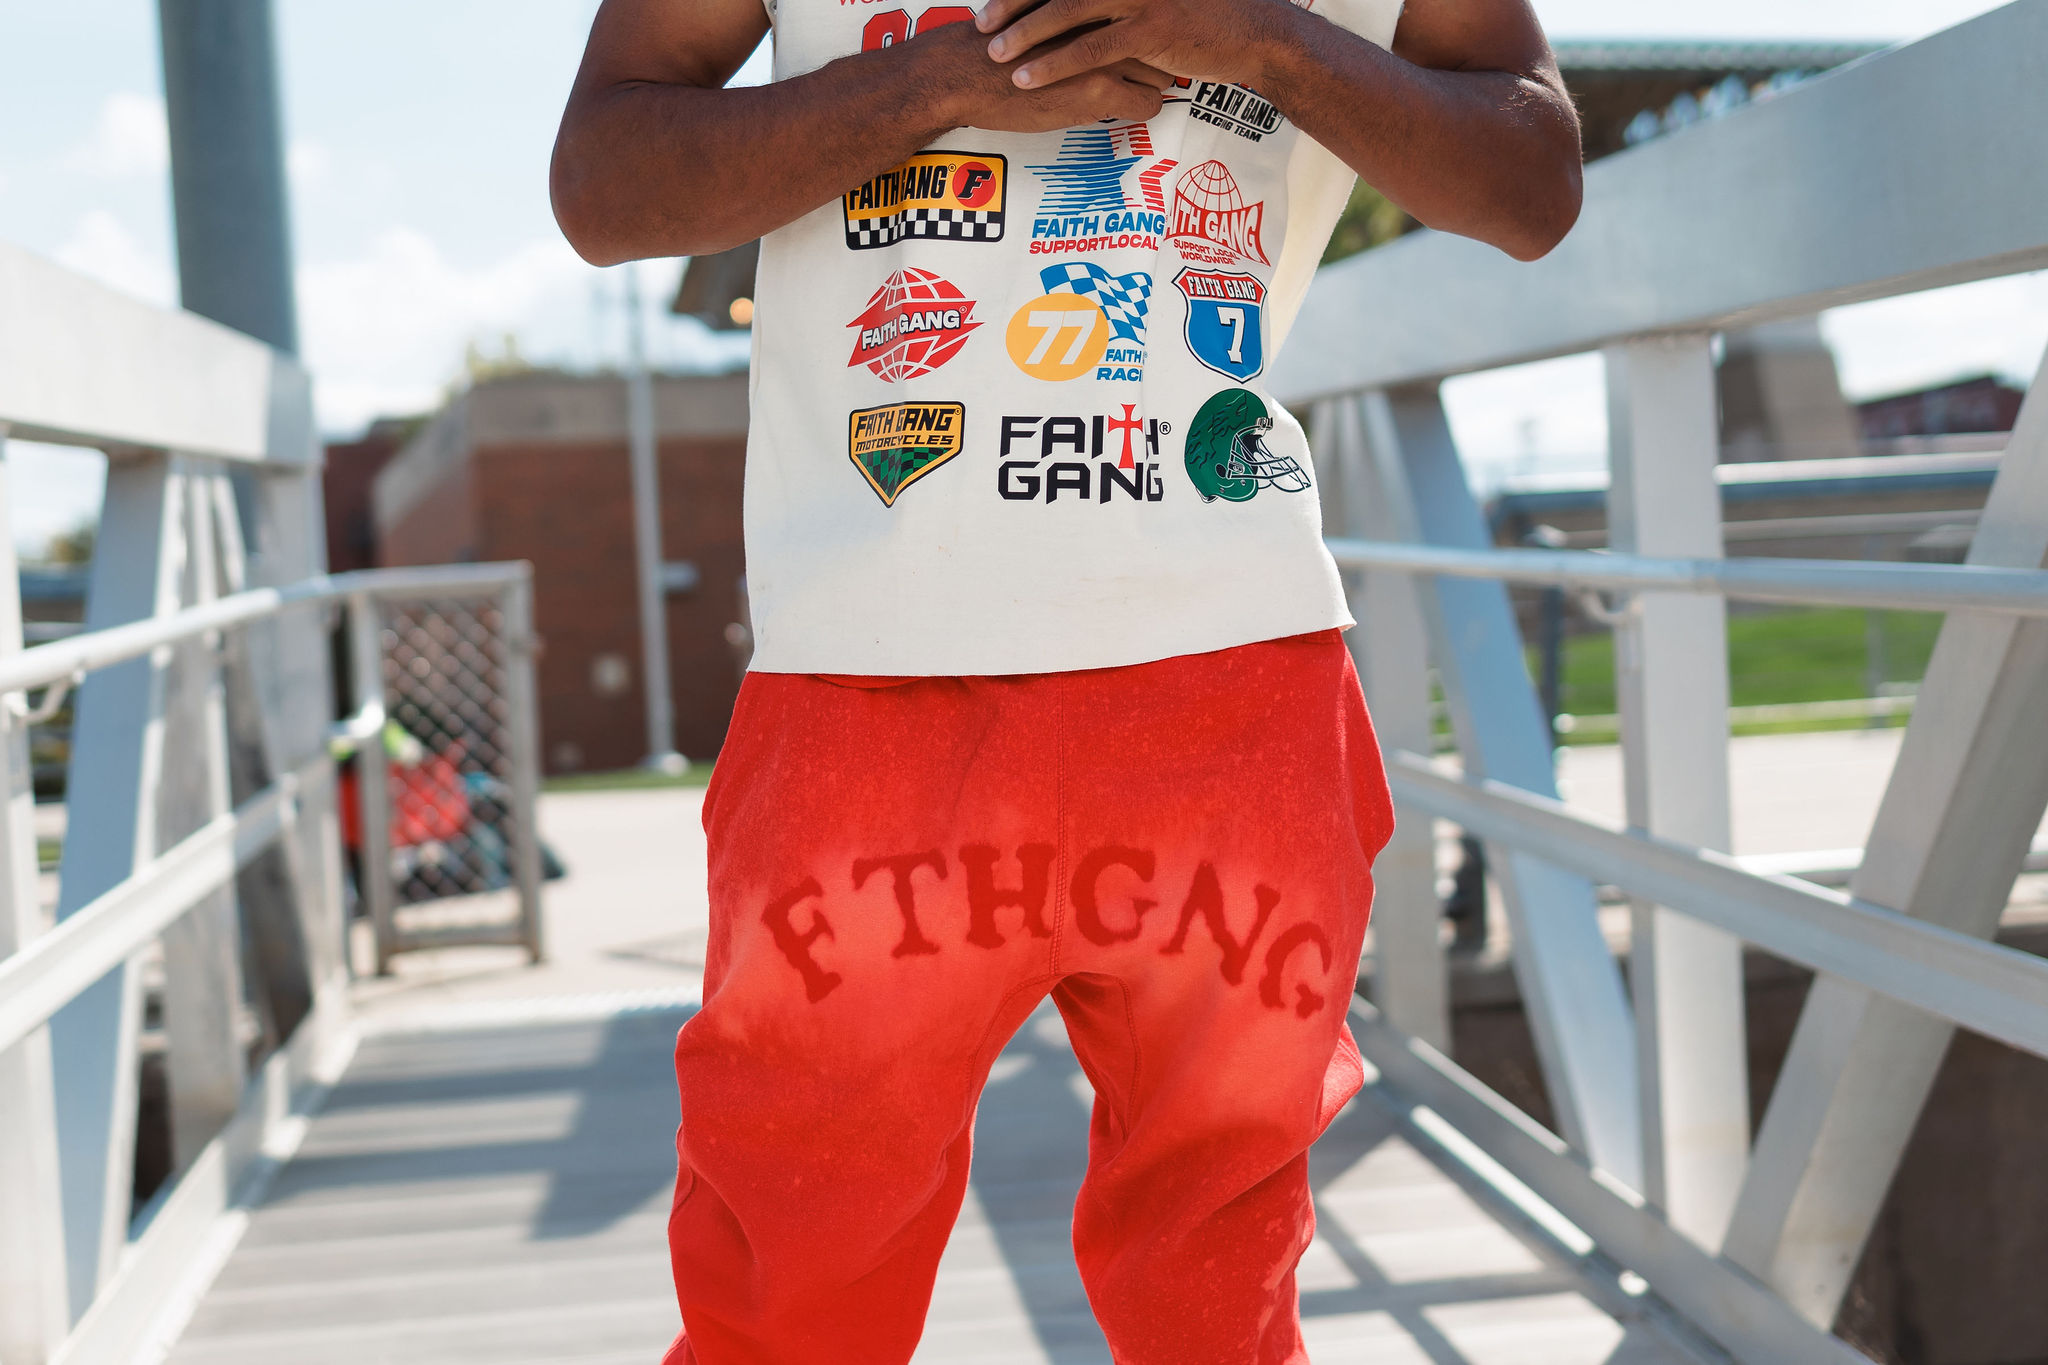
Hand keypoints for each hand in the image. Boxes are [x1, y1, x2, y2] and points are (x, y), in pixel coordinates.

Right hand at [916, 13, 1174, 131]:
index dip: (1135, 34)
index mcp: (1083, 7)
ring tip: (1129, 92)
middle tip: (1136, 71)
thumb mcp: (1031, 20)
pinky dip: (1140, 109)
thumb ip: (1059, 23)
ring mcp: (1104, 56)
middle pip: (1154, 42)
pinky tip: (1120, 110)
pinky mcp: (1098, 91)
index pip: (1134, 15)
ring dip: (1147, 85)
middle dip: (1150, 59)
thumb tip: (1070, 30)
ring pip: (1159, 74)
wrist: (960, 75)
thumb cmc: (984, 49)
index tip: (1129, 45)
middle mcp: (1100, 24)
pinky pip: (1148, 104)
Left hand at [976, 0, 1289, 90]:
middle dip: (1013, 3)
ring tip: (994, 53)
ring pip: (1066, 12)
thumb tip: (1088, 9)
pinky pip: (1090, 48)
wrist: (1257, 32)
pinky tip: (1026, 77)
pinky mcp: (1150, 29)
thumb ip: (1122, 1)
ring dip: (1025, 33)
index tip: (995, 1)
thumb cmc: (1208, 14)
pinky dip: (1054, 63)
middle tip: (980, 24)